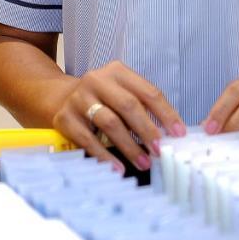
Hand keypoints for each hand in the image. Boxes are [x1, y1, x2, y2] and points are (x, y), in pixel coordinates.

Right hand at [51, 61, 186, 171]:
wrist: (60, 98)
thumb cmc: (102, 100)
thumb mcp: (122, 94)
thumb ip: (143, 108)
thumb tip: (170, 134)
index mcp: (117, 72)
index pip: (148, 92)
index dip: (166, 114)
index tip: (178, 134)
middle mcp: (97, 80)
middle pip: (128, 105)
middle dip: (147, 130)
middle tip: (159, 150)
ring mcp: (78, 98)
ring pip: (110, 122)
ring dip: (129, 146)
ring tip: (143, 162)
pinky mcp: (64, 117)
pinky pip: (88, 139)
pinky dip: (105, 155)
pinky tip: (118, 167)